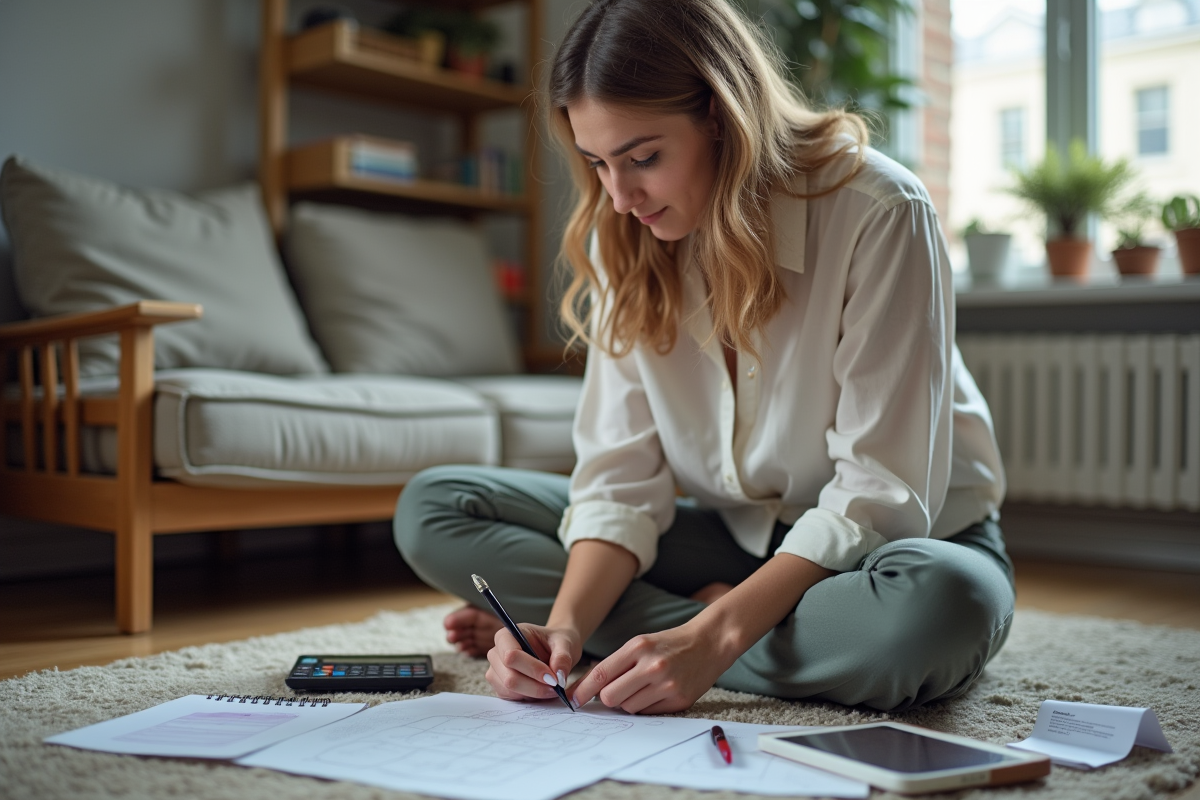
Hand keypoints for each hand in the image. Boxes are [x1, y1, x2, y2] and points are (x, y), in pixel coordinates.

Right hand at [485, 623, 581, 701]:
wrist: (554, 649)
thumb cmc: (555, 642)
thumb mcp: (564, 642)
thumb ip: (562, 657)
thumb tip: (558, 676)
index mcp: (506, 635)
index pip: (511, 655)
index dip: (532, 669)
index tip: (552, 677)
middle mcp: (496, 653)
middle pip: (509, 677)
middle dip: (535, 686)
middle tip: (556, 687)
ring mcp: (496, 672)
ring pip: (511, 691)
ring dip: (534, 693)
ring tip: (551, 687)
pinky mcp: (500, 687)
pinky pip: (512, 698)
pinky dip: (530, 698)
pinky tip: (542, 690)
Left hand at [568, 620, 734, 714]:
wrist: (709, 643)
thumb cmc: (670, 644)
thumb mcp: (641, 644)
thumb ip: (617, 664)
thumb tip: (588, 687)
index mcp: (638, 647)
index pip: (601, 673)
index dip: (583, 689)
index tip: (572, 699)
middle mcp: (652, 666)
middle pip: (611, 696)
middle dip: (606, 699)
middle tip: (612, 693)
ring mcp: (667, 685)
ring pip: (629, 707)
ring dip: (628, 702)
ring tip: (641, 688)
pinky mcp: (679, 700)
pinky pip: (648, 713)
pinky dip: (646, 706)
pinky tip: (656, 693)